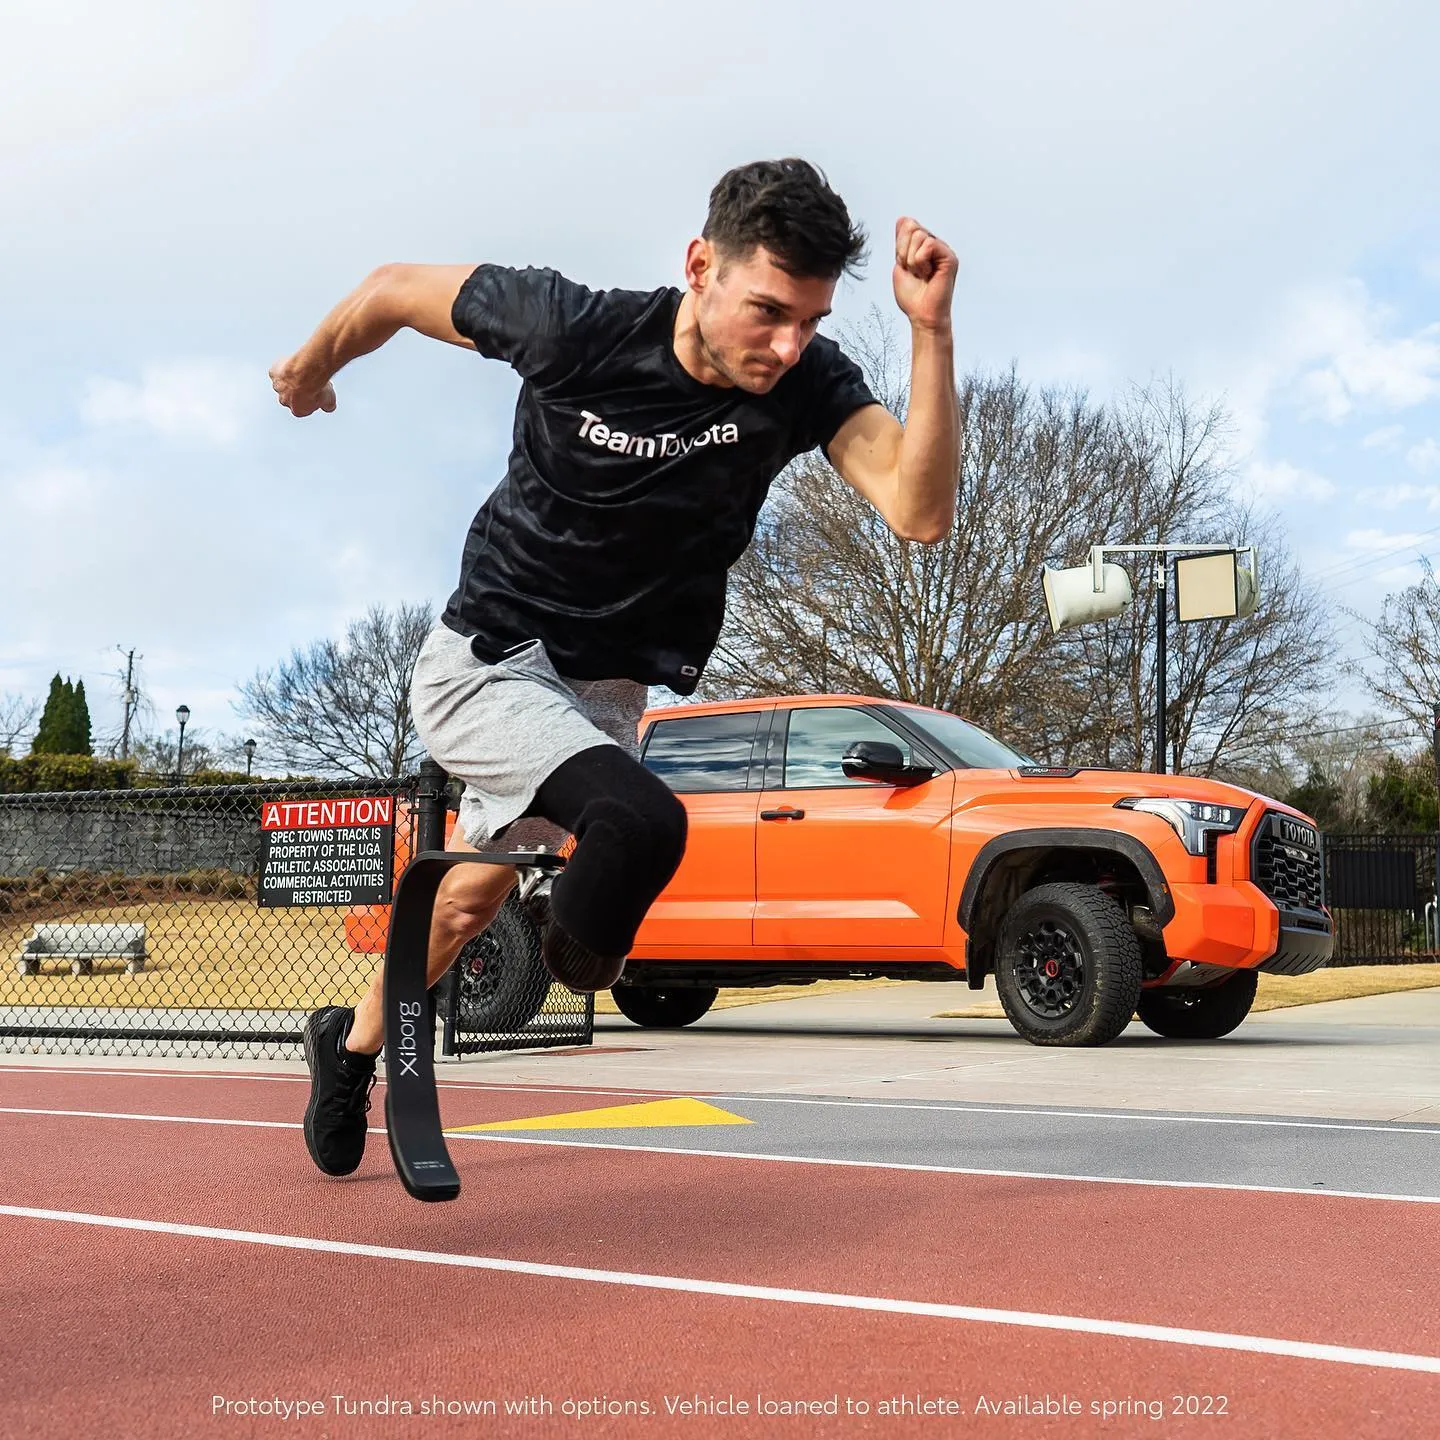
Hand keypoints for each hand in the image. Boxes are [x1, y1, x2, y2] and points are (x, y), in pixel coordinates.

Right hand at [268, 354, 336, 417]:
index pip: (302, 407)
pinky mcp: (273, 374)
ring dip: (290, 378)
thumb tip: (330, 407)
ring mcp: (278, 387)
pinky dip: (282, 367)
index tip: (315, 391)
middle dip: (298, 389)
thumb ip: (328, 405)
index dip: (309, 398)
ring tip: (302, 370)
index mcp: (298, 410)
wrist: (307, 373)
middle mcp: (285, 401)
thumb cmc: (316, 387)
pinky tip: (292, 364)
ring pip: (282, 383)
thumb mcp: (329, 400)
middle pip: (290, 396)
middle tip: (309, 380)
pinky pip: (277, 371)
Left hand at [892, 217, 957, 332]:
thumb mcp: (900, 265)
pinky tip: (927, 274)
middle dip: (904, 252)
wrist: (922, 314)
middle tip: (913, 271)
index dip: (900, 246)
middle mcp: (935, 245)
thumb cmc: (913, 297)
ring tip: (921, 274)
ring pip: (918, 236)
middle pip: (911, 227)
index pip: (906, 225)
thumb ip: (901, 242)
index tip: (906, 266)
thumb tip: (903, 219)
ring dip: (912, 260)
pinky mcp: (949, 257)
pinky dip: (921, 262)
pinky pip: (928, 245)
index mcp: (924, 246)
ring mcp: (943, 250)